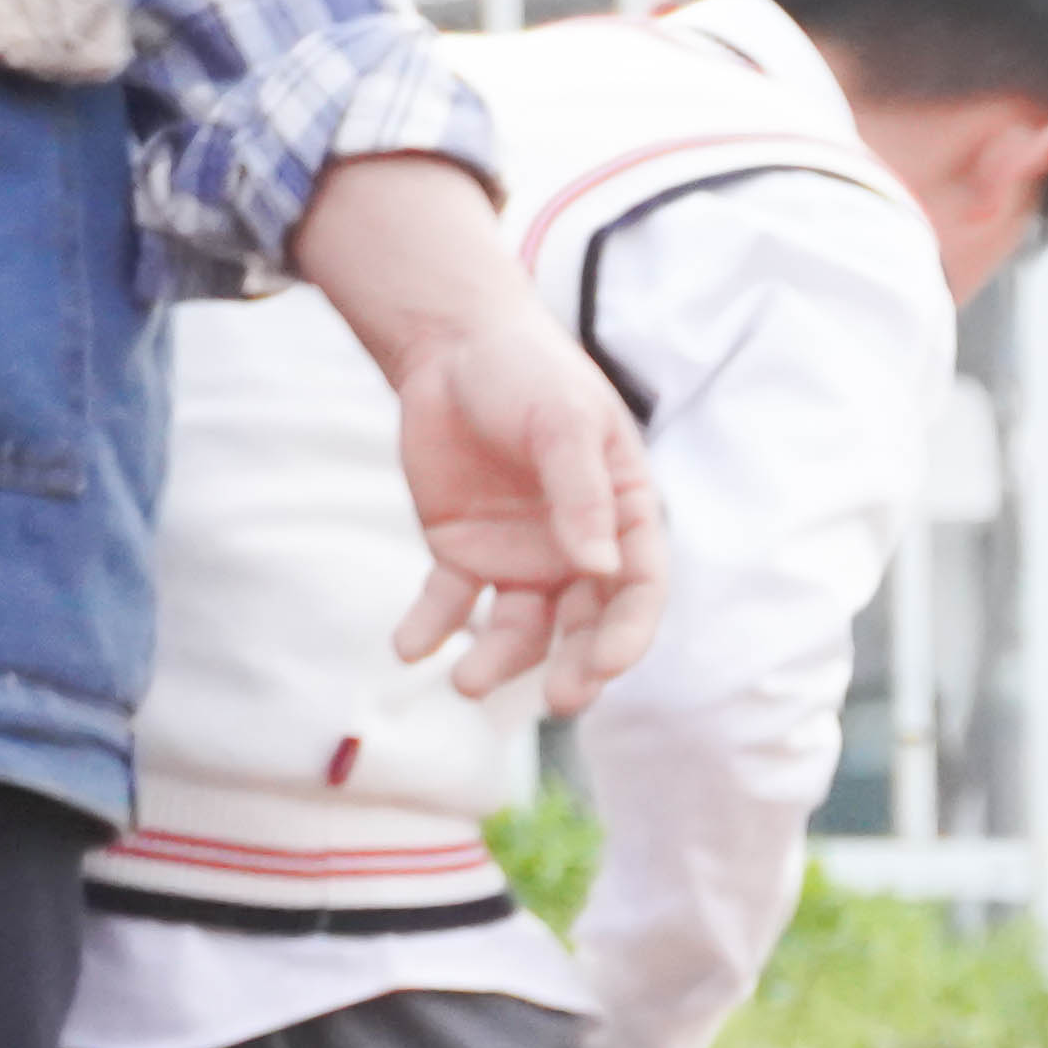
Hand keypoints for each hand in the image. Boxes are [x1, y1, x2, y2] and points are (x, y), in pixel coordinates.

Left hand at [287, 154, 667, 710]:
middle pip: (584, 624)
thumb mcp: (563, 422)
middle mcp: (577, 550)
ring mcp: (520, 557)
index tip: (606, 666)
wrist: (451, 347)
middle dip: (575, 667)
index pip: (637, 590)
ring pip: (519, 628)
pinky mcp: (462, 553)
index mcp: (621, 518)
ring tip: (466, 682)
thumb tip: (596, 566)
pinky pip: (450, 602)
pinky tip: (410, 648)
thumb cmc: (528, 373)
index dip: (627, 634)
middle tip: (560, 701)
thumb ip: (580, 492)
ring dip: (499, 661)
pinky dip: (431, 628)